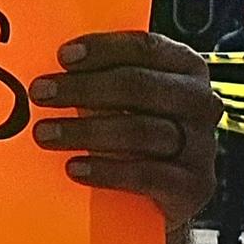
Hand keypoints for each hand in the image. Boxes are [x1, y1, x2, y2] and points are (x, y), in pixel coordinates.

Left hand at [27, 31, 219, 223]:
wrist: (166, 195)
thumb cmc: (138, 133)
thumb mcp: (126, 99)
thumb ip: (102, 77)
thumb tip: (52, 69)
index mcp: (187, 67)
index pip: (147, 48)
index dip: (103, 49)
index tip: (63, 57)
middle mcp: (201, 102)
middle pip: (140, 86)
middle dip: (83, 88)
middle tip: (40, 93)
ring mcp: (203, 145)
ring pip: (139, 131)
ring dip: (84, 130)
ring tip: (45, 134)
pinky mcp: (195, 185)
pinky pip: (146, 175)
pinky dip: (106, 170)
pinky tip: (74, 167)